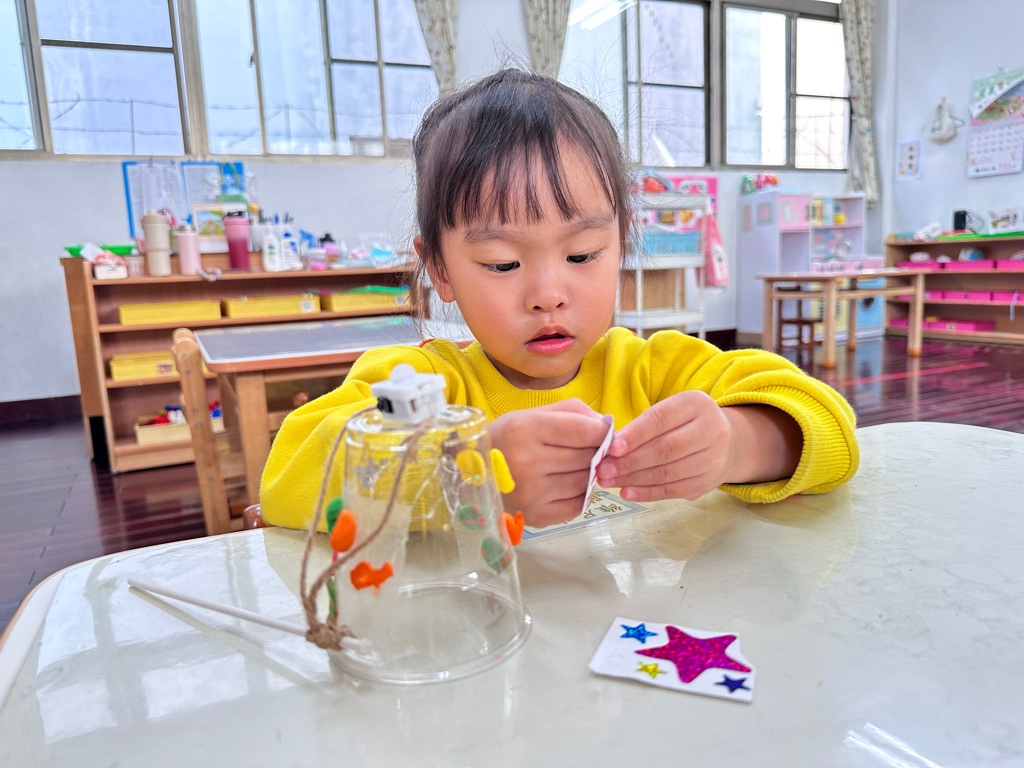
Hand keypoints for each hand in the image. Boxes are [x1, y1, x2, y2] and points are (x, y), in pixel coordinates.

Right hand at [488, 399, 610, 527]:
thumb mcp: (530, 414)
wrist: (470, 474)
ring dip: (590, 473)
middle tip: (595, 449)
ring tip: (580, 466)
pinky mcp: (536, 516)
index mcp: (525, 429)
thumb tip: (605, 425)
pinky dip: (581, 494)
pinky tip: (569, 484)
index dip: (603, 432)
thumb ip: (570, 412)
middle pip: (588, 456)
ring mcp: (532, 493)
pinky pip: (578, 505)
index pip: (585, 431)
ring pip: (586, 482)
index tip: (605, 432)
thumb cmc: (505, 440)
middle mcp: (528, 462)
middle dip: (598, 451)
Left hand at [595, 391, 735, 502]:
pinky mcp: (707, 482)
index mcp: (696, 404)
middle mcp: (711, 430)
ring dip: (633, 479)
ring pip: (667, 472)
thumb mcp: (671, 411)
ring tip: (609, 481)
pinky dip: (647, 493)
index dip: (635, 435)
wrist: (726, 442)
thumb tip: (609, 447)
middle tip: (603, 469)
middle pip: (664, 449)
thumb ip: (644, 425)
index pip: (661, 419)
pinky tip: (627, 492)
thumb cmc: (684, 424)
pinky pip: (672, 489)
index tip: (612, 448)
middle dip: (630, 461)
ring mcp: (713, 458)